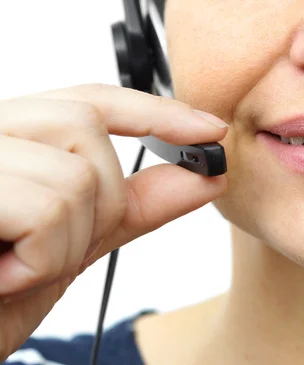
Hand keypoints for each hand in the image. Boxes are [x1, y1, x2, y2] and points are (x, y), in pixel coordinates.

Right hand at [0, 83, 227, 360]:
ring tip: (18, 268)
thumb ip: (136, 205)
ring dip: (67, 244)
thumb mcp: (75, 243)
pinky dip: (42, 261)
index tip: (209, 129)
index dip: (153, 111)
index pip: (88, 99)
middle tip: (58, 249)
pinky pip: (46, 208)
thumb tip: (204, 175)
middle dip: (100, 203)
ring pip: (74, 175)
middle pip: (83, 128)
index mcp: (10, 140)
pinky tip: (3, 277)